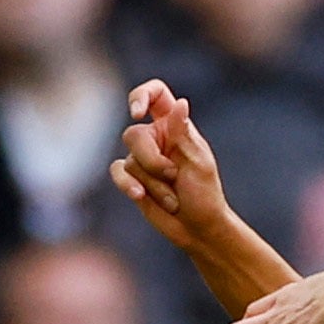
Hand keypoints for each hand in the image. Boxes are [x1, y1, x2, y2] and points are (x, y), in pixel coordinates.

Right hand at [111, 80, 242, 258]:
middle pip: (134, 135)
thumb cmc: (205, 195)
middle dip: (152, 161)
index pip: (157, 94)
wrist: (198, 229)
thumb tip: (180, 103)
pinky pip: (118, 172)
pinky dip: (127, 184)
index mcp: (177, 126)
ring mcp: (142, 158)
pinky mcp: (131, 178)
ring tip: (174, 198)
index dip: (142, 95)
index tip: (137, 112)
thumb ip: (183, 134)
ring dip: (154, 184)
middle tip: (174, 177)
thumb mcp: (198, 162)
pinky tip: (139, 195)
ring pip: (130, 160)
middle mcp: (157, 137)